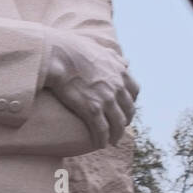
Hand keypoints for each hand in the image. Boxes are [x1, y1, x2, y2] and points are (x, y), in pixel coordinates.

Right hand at [43, 34, 137, 148]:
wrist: (58, 55)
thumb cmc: (74, 49)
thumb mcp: (101, 49)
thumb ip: (115, 58)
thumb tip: (126, 62)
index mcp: (120, 72)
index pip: (134, 91)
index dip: (130, 102)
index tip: (124, 108)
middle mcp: (117, 87)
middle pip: (128, 110)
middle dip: (125, 121)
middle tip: (119, 127)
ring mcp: (106, 99)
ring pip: (118, 124)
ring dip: (116, 135)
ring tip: (112, 141)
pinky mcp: (92, 110)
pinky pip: (102, 130)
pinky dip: (103, 139)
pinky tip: (100, 144)